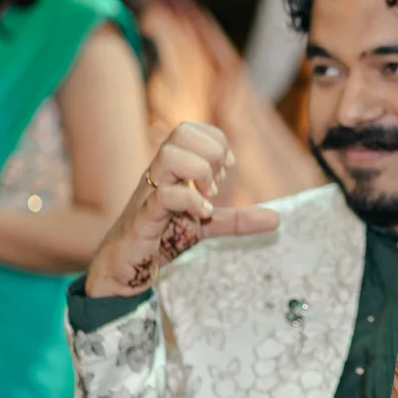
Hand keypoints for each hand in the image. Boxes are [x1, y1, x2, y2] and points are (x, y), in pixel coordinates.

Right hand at [84, 121, 278, 296]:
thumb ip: (237, 220)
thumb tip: (276, 219)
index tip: (227, 169)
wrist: (122, 268)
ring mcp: (148, 194)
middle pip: (181, 133)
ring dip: (199, 172)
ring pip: (168, 156)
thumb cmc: (159, 238)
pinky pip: (163, 196)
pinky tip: (202, 214)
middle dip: (211, 153)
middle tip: (217, 183)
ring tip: (209, 197)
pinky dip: (190, 200)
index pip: (190, 129)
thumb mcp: (204, 225)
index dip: (216, 141)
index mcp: (170, 169)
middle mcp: (157, 175)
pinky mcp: (142, 219)